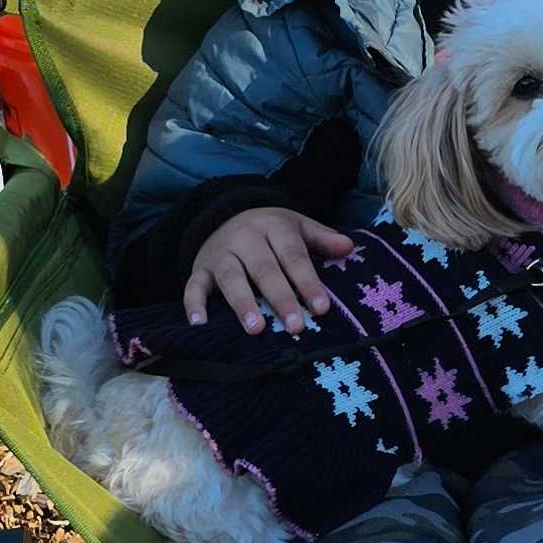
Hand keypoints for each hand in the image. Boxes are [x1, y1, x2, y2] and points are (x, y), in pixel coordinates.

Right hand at [185, 206, 357, 332]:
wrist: (226, 213)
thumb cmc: (271, 231)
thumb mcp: (297, 227)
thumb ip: (321, 239)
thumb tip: (348, 247)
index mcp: (274, 228)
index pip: (293, 256)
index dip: (307, 282)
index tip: (321, 307)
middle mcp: (245, 239)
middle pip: (264, 269)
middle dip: (280, 298)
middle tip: (296, 326)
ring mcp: (220, 254)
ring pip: (230, 278)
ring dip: (242, 303)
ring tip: (256, 329)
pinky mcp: (200, 269)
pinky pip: (193, 285)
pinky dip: (194, 304)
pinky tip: (199, 324)